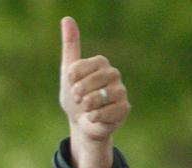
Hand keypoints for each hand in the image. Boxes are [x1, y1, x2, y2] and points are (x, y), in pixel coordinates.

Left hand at [59, 16, 128, 167]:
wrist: (81, 124)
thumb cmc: (75, 97)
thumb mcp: (68, 72)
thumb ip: (70, 46)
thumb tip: (67, 18)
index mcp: (101, 63)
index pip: (85, 65)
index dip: (74, 77)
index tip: (70, 83)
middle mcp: (114, 75)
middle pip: (94, 80)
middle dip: (80, 92)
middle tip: (77, 99)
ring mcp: (121, 92)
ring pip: (101, 97)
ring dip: (87, 106)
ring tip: (86, 108)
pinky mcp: (124, 109)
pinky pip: (108, 112)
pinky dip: (95, 116)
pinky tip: (93, 117)